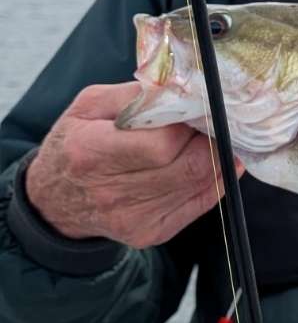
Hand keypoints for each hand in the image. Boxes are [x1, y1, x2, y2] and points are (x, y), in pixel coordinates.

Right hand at [25, 82, 242, 247]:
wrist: (54, 200)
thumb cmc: (76, 143)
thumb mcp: (91, 106)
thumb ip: (136, 94)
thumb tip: (182, 89)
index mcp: (91, 152)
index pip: (163, 143)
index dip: (191, 123)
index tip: (200, 107)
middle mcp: (110, 192)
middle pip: (189, 165)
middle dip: (211, 138)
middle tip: (216, 120)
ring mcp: (132, 218)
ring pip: (200, 183)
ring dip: (217, 157)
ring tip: (215, 137)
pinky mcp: (150, 233)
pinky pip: (200, 204)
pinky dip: (216, 180)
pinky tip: (216, 161)